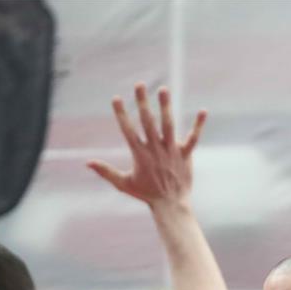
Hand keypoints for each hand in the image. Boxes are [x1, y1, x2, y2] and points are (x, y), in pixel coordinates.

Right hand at [87, 83, 207, 208]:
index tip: (116, 98)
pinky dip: (198, 125)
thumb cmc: (146, 194)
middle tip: (139, 84)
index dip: (121, 113)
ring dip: (166, 106)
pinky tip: (203, 111)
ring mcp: (171, 151)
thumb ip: (106, 171)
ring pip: (168, 125)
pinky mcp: (185, 155)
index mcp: (140, 154)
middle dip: (142, 102)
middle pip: (147, 122)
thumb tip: (87, 163)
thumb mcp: (123, 184)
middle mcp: (155, 149)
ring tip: (163, 89)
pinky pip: (193, 138)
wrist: (170, 205)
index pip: (128, 130)